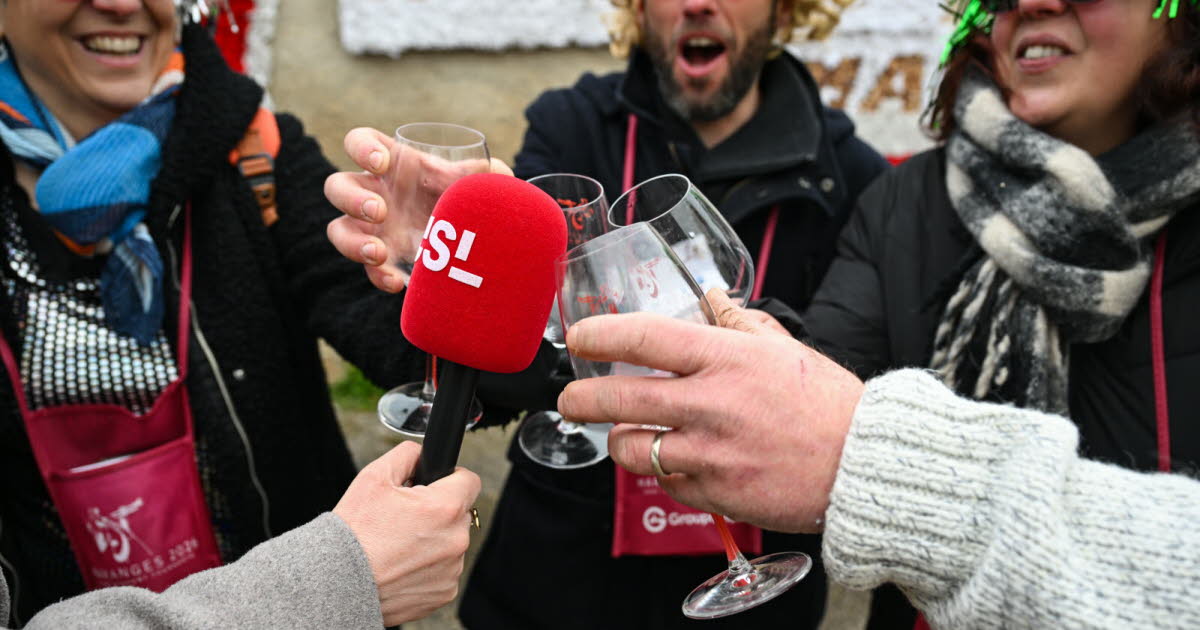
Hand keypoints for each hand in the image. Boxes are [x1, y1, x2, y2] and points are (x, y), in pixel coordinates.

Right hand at [324, 127, 512, 291]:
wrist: (481, 236)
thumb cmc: (472, 194)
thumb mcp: (479, 180)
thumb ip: (484, 172)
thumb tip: (489, 171)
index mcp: (394, 162)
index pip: (360, 142)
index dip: (361, 148)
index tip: (382, 163)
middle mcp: (376, 192)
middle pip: (337, 187)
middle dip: (351, 199)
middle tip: (380, 212)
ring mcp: (374, 227)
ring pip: (338, 230)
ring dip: (351, 242)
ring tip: (378, 253)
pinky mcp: (383, 258)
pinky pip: (368, 269)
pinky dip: (378, 276)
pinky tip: (398, 282)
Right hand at [333, 441, 481, 624]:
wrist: (339, 582)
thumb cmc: (355, 532)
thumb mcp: (374, 477)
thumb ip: (407, 455)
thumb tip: (421, 453)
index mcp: (445, 508)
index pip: (470, 481)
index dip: (450, 479)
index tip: (434, 486)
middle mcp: (456, 539)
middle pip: (459, 513)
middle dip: (438, 511)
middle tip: (406, 518)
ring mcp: (452, 569)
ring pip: (451, 542)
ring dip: (434, 540)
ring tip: (399, 545)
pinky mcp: (445, 592)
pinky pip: (444, 570)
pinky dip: (428, 567)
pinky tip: (402, 565)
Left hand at [557, 289, 863, 532]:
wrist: (863, 465)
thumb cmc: (826, 404)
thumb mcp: (782, 349)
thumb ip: (738, 323)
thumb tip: (711, 298)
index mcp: (724, 359)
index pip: (642, 338)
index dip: (599, 336)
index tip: (579, 338)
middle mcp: (709, 404)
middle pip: (618, 400)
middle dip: (580, 399)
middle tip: (571, 399)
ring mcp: (709, 453)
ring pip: (630, 449)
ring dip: (619, 441)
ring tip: (625, 434)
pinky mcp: (715, 493)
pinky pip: (666, 482)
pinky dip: (663, 472)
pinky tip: (675, 461)